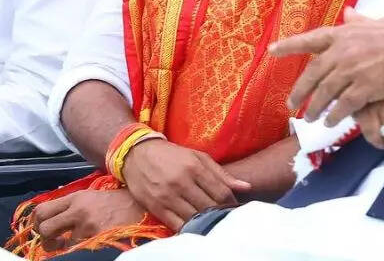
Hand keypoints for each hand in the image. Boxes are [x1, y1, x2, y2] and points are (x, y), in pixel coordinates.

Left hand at [32, 189, 144, 250]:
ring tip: (73, 247)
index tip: (42, 229)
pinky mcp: (96, 237)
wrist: (142, 208)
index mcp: (76, 197)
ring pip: (60, 244)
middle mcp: (78, 209)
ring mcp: (86, 224)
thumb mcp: (94, 197)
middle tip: (53, 244)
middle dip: (45, 240)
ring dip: (64, 248)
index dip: (37, 223)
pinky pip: (77, 249)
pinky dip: (79, 250)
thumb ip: (74, 205)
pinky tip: (88, 246)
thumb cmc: (120, 203)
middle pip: (44, 227)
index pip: (42, 209)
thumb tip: (56, 219)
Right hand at [119, 139, 250, 230]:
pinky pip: (176, 224)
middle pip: (209, 206)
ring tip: (211, 220)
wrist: (137, 155)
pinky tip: (195, 225)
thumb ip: (222, 173)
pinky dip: (188, 228)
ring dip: (205, 221)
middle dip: (220, 212)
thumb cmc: (172, 155)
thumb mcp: (198, 157)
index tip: (234, 207)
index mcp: (194, 167)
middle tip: (224, 215)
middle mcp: (181, 182)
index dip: (231, 202)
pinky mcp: (155, 207)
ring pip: (194, 217)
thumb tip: (246, 187)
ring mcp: (167, 196)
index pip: (221, 192)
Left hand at [271, 8, 383, 123]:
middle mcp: (343, 51)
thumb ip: (360, 21)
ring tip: (309, 118)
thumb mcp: (379, 21)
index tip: (272, 51)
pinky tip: (330, 122)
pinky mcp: (365, 87)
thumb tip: (348, 13)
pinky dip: (334, 114)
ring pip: (325, 92)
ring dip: (315, 107)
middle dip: (300, 90)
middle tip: (291, 104)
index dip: (290, 46)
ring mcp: (353, 69)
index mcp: (345, 32)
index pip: (311, 39)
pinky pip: (343, 105)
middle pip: (313, 73)